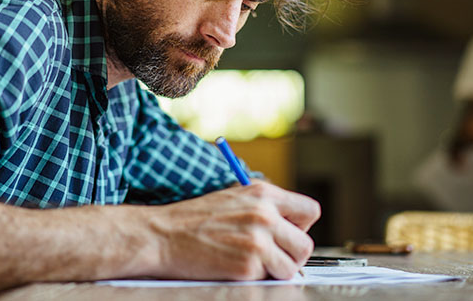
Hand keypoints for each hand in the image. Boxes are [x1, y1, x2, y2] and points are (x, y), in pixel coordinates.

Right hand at [147, 183, 319, 280]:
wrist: (162, 236)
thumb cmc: (193, 219)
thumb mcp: (234, 198)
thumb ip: (264, 207)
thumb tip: (289, 224)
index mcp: (263, 194)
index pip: (310, 211)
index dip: (300, 226)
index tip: (286, 234)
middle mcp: (265, 215)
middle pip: (305, 244)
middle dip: (291, 254)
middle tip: (270, 256)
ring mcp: (257, 241)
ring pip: (291, 267)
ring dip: (275, 269)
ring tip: (250, 262)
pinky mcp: (247, 266)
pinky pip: (268, 278)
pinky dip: (255, 277)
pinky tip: (234, 266)